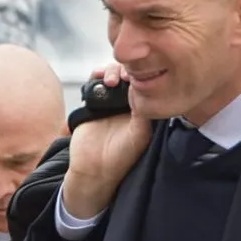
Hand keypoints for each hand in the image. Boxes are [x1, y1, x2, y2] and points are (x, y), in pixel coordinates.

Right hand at [63, 63, 152, 218]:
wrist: (93, 169)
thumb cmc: (120, 157)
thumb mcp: (139, 135)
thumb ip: (143, 114)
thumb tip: (147, 91)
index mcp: (143, 110)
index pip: (146, 83)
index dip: (143, 75)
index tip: (138, 75)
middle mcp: (128, 104)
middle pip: (130, 76)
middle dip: (127, 71)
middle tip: (124, 77)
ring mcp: (111, 102)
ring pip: (114, 75)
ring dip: (112, 71)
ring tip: (111, 80)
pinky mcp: (94, 102)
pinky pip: (96, 82)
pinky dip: (97, 75)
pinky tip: (99, 78)